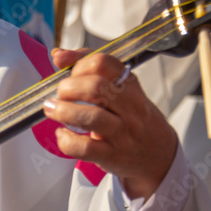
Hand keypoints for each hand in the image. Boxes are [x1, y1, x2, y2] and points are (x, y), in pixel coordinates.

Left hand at [43, 49, 177, 199]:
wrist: (158, 154)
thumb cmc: (132, 118)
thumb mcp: (121, 90)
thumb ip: (91, 71)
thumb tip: (58, 55)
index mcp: (130, 86)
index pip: (104, 63)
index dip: (79, 64)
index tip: (70, 73)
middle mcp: (129, 107)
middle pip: (96, 87)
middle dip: (68, 88)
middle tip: (60, 94)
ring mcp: (122, 133)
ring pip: (90, 117)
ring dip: (63, 111)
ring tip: (52, 110)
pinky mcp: (112, 156)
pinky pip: (85, 148)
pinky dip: (66, 140)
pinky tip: (62, 134)